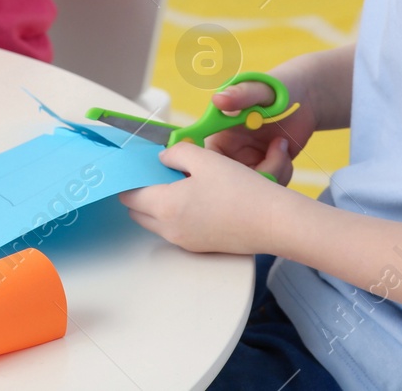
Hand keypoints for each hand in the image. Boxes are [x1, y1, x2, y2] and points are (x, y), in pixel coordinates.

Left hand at [119, 141, 300, 253]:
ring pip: (156, 222)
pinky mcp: (200, 247)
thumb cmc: (239, 189)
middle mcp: (170, 229)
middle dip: (142, 192)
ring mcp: (185, 241)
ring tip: (183, 182)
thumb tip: (162, 159)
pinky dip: (177, 214)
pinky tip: (199, 197)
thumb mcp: (204, 158)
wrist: (273, 222)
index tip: (142, 164)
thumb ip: (175, 153)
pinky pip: (176, 229)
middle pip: (138, 211)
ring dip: (159, 203)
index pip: (128, 195)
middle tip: (161, 172)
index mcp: (164, 206)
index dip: (131, 178)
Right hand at [204, 74, 317, 185]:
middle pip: (231, 183)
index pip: (204, 162)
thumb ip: (240, 94)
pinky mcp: (266, 172)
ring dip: (273, 171)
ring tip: (282, 146)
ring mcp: (248, 166)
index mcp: (217, 135)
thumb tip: (218, 100)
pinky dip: (282, 173)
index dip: (213, 174)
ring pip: (253, 188)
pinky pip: (270, 185)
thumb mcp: (259, 90)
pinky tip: (286, 155)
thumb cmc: (276, 90)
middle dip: (255, 174)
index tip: (235, 173)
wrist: (304, 100)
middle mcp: (228, 155)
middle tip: (275, 155)